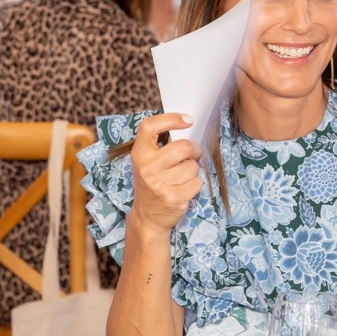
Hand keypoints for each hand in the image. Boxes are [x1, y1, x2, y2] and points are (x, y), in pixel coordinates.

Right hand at [128, 113, 203, 233]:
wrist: (147, 216)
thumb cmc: (151, 182)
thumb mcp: (147, 161)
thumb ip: (160, 145)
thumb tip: (188, 126)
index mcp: (139, 154)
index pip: (150, 127)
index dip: (171, 119)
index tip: (188, 120)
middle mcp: (147, 168)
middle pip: (183, 147)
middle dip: (194, 150)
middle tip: (192, 154)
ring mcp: (159, 184)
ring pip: (193, 167)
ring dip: (193, 170)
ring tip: (182, 177)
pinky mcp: (173, 198)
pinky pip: (197, 183)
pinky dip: (195, 185)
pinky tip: (184, 189)